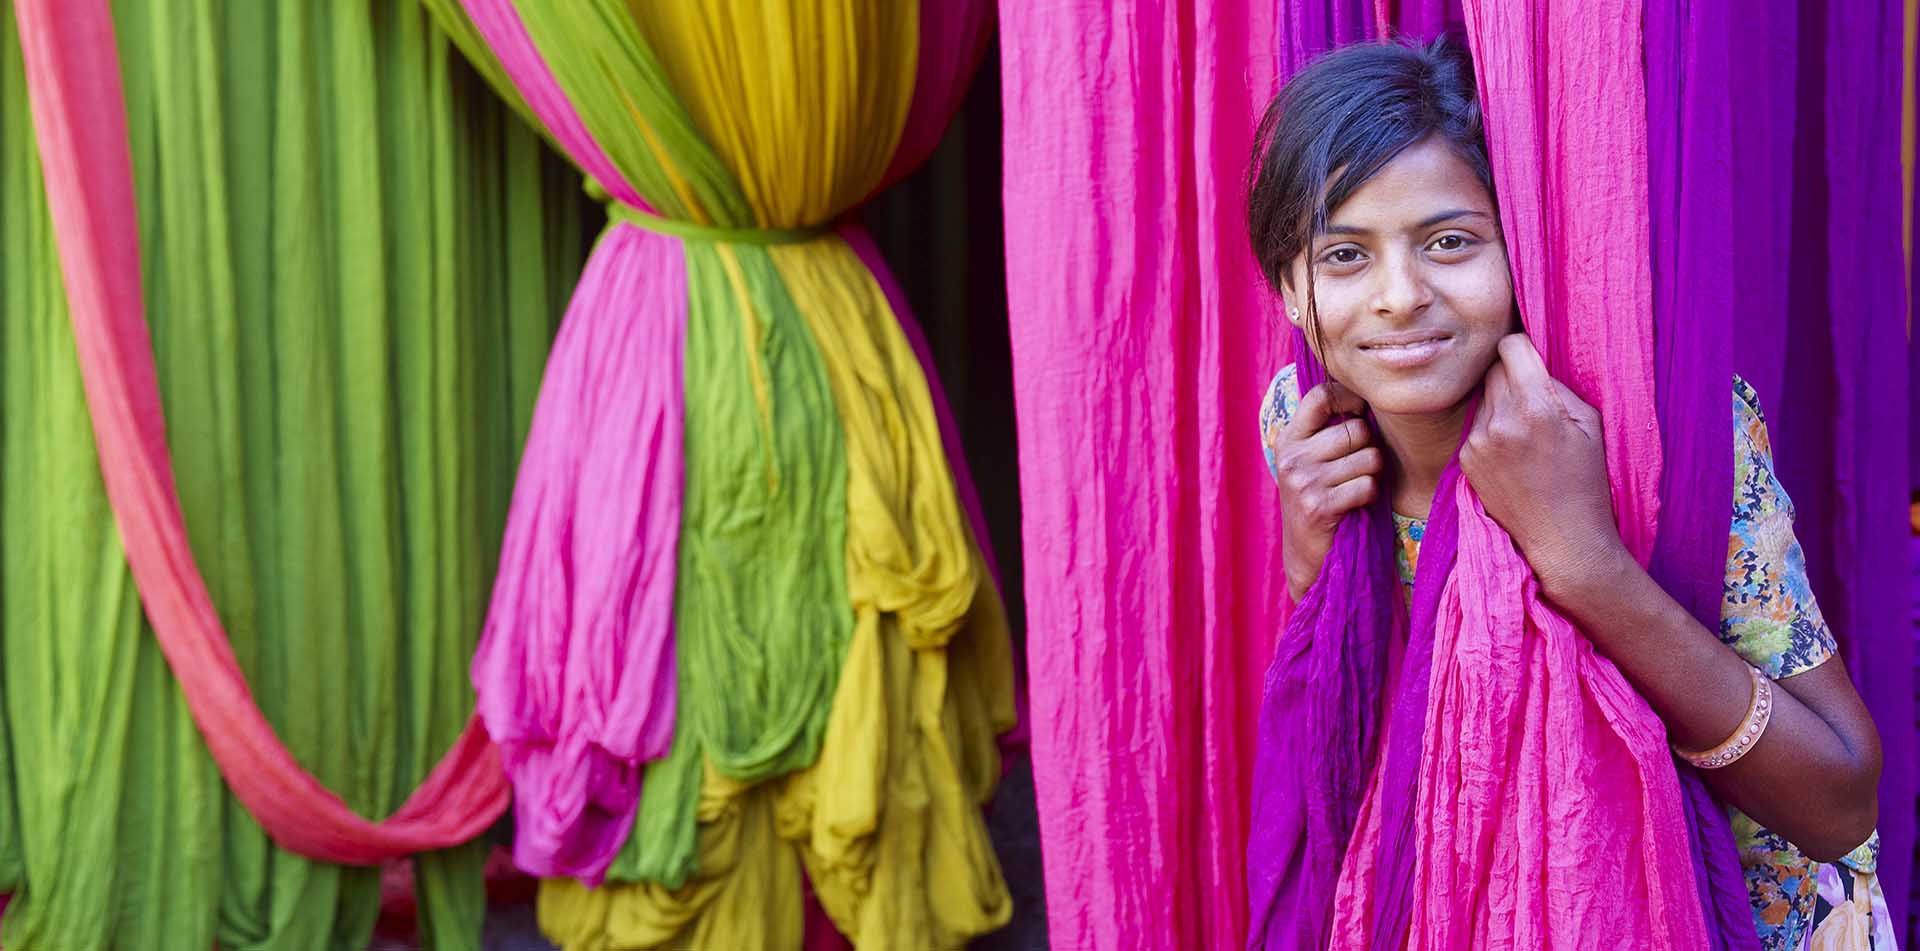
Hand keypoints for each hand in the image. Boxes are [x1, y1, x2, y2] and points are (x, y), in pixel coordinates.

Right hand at [1268, 381, 1383, 600]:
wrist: (1305, 555)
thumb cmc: (1316, 500)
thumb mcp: (1309, 461)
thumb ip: (1326, 430)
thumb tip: (1364, 393)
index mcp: (1289, 440)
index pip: (1320, 395)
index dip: (1349, 397)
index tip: (1360, 411)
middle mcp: (1293, 457)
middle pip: (1355, 429)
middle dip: (1369, 447)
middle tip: (1358, 467)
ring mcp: (1305, 482)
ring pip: (1368, 457)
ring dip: (1372, 474)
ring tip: (1355, 486)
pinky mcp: (1320, 506)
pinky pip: (1367, 485)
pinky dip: (1369, 495)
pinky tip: (1356, 504)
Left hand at [1459, 334, 1625, 601]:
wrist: (1562, 536)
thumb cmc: (1587, 479)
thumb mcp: (1590, 424)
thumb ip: (1558, 386)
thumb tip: (1532, 361)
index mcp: (1536, 407)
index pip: (1510, 347)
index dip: (1522, 348)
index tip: (1530, 357)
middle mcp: (1501, 421)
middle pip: (1493, 369)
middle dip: (1511, 374)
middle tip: (1532, 394)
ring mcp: (1478, 441)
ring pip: (1483, 397)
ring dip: (1500, 402)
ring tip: (1525, 429)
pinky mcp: (1466, 458)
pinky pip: (1475, 424)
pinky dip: (1490, 428)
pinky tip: (1512, 451)